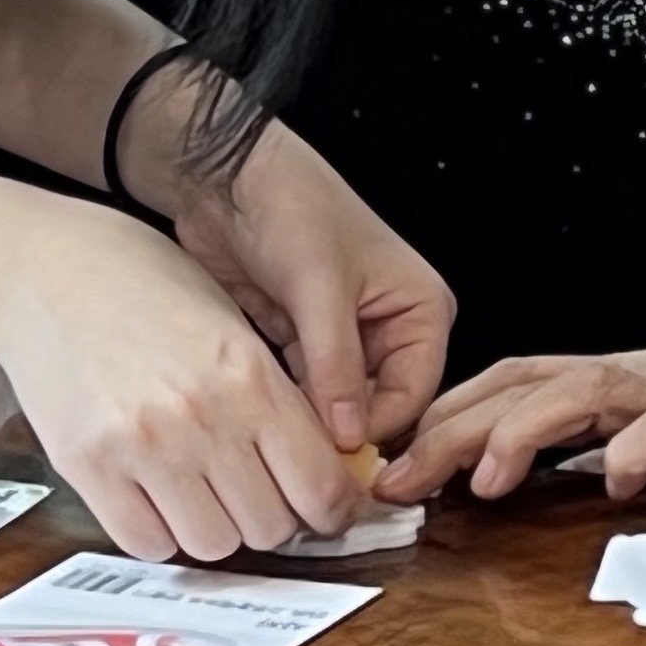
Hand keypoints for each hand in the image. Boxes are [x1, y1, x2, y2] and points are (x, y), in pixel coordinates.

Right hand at [0, 205, 363, 559]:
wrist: (41, 270)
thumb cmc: (141, 283)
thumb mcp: (233, 323)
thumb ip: (277, 395)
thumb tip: (319, 466)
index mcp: (252, 376)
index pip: (322, 485)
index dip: (333, 509)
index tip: (325, 510)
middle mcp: (203, 417)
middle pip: (271, 526)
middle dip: (273, 517)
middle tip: (257, 493)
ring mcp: (142, 446)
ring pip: (213, 544)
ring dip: (216, 528)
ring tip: (202, 492)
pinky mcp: (87, 467)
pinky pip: (145, 543)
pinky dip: (159, 533)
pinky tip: (156, 499)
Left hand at [158, 119, 450, 460]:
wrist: (224, 176)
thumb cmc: (290, 205)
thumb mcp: (319, 286)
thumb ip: (335, 365)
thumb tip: (348, 436)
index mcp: (421, 308)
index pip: (414, 395)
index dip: (377, 432)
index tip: (336, 465)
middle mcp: (392, 327)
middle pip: (380, 406)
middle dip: (345, 435)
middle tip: (306, 469)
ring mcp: (347, 338)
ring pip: (339, 405)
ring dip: (313, 425)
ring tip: (281, 451)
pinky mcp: (303, 342)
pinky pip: (305, 392)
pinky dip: (289, 408)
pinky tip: (265, 424)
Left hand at [382, 348, 645, 516]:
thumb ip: (588, 458)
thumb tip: (507, 488)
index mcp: (611, 382)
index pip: (510, 383)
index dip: (446, 418)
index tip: (394, 467)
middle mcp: (635, 374)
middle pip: (526, 381)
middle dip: (454, 428)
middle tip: (400, 479)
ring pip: (582, 389)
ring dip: (523, 431)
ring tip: (485, 479)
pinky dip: (634, 449)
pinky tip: (612, 483)